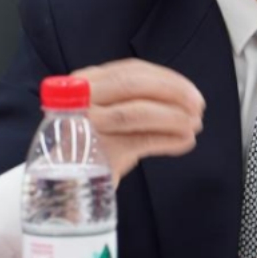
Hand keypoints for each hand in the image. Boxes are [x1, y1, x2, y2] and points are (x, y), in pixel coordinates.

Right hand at [71, 58, 204, 184]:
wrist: (57, 186)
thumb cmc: (90, 147)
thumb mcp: (110, 115)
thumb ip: (140, 102)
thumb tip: (187, 103)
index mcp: (85, 83)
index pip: (131, 70)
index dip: (167, 79)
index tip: (192, 91)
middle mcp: (80, 99)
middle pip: (133, 85)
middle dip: (173, 93)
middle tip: (198, 106)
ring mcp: (84, 125)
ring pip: (136, 111)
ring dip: (174, 117)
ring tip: (194, 126)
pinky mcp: (93, 153)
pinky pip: (139, 141)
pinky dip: (168, 140)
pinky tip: (185, 142)